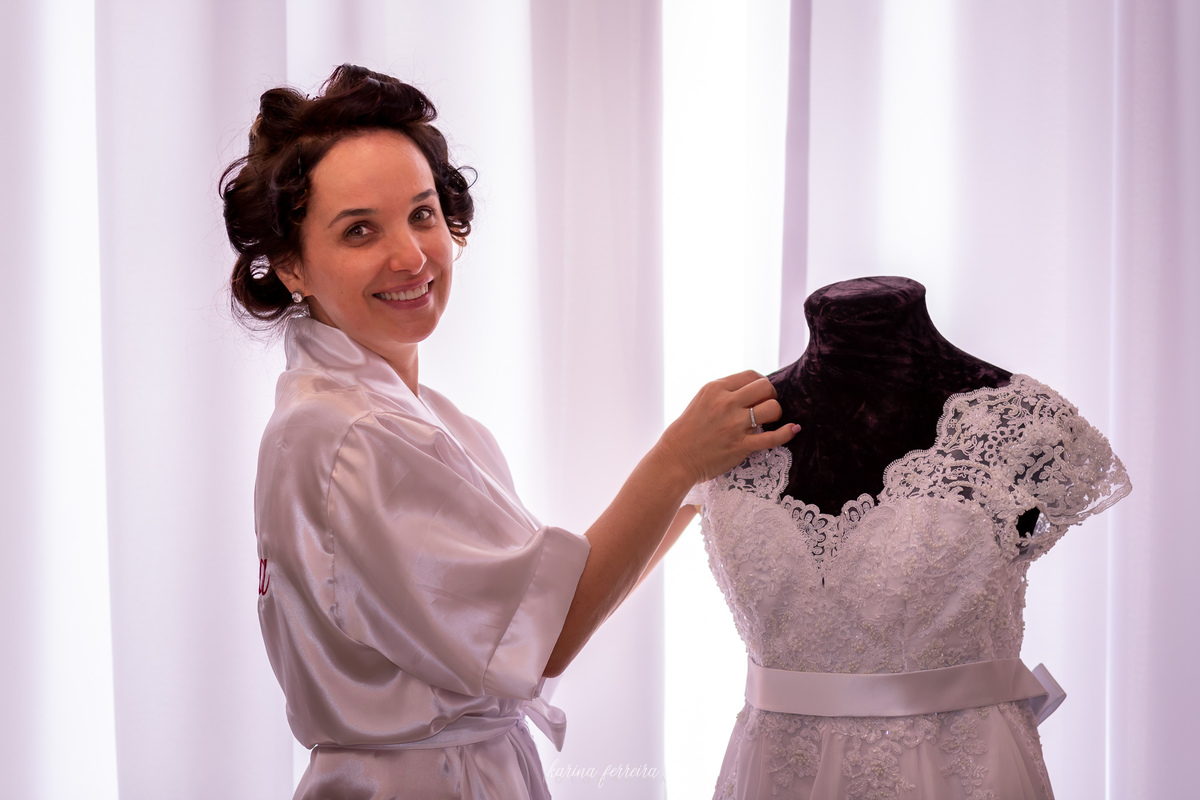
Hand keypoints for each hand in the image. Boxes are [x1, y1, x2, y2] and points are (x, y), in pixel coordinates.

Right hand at [656, 370, 798, 485]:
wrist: (676, 458)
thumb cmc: (687, 430)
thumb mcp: (702, 400)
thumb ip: (724, 392)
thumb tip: (750, 389)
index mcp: (715, 389)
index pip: (751, 375)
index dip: (761, 383)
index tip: (760, 394)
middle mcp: (726, 403)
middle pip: (766, 387)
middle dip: (771, 395)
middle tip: (765, 406)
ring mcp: (734, 425)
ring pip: (773, 408)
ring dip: (776, 414)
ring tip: (770, 420)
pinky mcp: (741, 446)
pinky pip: (772, 437)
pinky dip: (787, 433)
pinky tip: (793, 429)